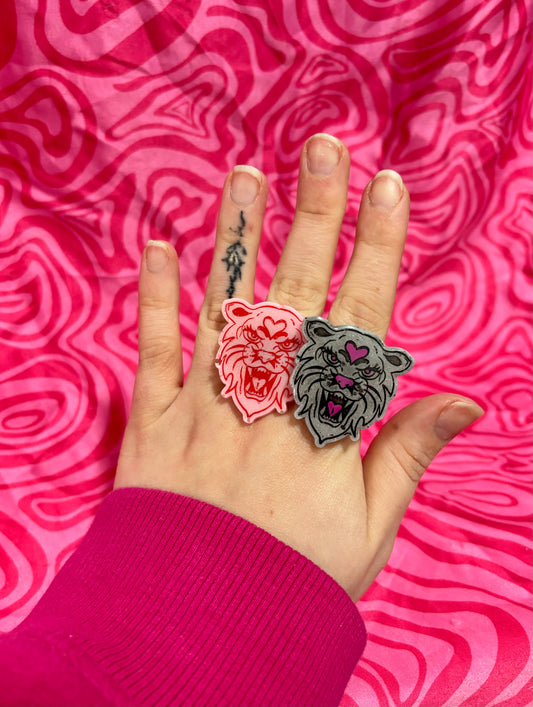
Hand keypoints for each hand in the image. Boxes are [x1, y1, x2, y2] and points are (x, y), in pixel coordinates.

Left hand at [115, 134, 482, 600]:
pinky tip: (158, 247)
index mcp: (323, 425)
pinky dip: (154, 299)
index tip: (388, 191)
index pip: (358, 318)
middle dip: (312, 216)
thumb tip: (463, 400)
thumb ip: (408, 454)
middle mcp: (264, 402)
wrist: (203, 627)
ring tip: (246, 176)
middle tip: (321, 149)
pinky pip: (151, 352)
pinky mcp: (150, 424)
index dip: (376, 250)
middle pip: (293, 292)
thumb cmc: (296, 576)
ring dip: (236, 238)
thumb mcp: (371, 528)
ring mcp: (203, 407)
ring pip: (223, 307)